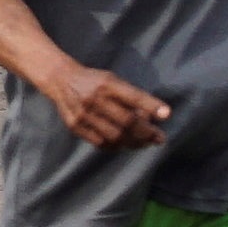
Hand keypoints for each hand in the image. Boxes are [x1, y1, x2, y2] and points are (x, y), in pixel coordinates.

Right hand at [39, 62, 173, 149]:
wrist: (60, 80)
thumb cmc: (94, 81)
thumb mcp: (112, 80)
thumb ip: (130, 97)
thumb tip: (151, 117)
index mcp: (106, 84)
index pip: (133, 96)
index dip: (151, 106)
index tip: (167, 114)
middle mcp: (94, 99)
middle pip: (126, 121)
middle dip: (147, 132)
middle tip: (159, 138)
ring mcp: (83, 115)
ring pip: (115, 136)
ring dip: (134, 142)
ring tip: (145, 143)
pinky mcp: (75, 127)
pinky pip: (101, 143)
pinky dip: (117, 146)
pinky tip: (125, 144)